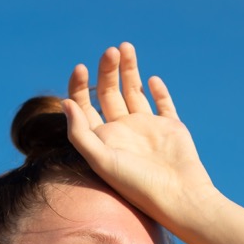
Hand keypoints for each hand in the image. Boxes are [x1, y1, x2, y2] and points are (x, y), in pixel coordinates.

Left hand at [61, 43, 216, 229]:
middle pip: (108, 93)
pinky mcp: (170, 127)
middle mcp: (122, 131)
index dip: (79, 86)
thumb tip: (64, 103)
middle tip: (110, 51)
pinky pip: (162, 103)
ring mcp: (147, 128)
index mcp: (102, 139)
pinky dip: (157, 90)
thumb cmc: (137, 184)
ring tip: (125, 47)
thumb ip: (80, 133)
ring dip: (129, 70)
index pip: (84, 106)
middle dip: (107, 70)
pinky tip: (151, 79)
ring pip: (134, 91)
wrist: (178, 196)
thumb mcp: (101, 160)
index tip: (81, 68)